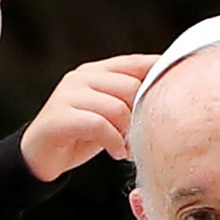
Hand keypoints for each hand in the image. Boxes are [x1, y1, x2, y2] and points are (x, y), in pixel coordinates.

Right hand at [20, 54, 158, 181]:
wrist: (39, 157)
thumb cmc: (80, 135)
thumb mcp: (108, 114)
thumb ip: (128, 100)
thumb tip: (167, 94)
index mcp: (95, 71)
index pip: (134, 63)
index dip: (159, 72)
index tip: (180, 90)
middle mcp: (81, 77)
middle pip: (129, 86)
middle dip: (142, 114)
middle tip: (143, 136)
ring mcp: (67, 95)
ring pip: (116, 107)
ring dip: (128, 132)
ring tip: (128, 148)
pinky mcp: (58, 116)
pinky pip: (98, 125)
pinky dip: (113, 141)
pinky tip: (116, 153)